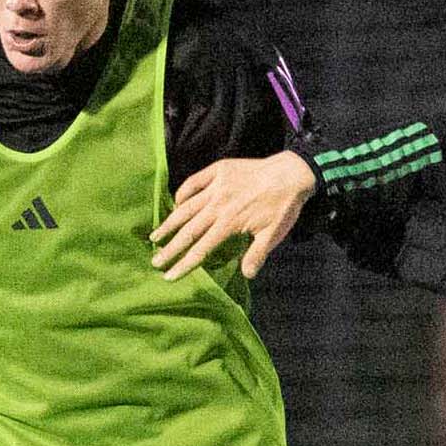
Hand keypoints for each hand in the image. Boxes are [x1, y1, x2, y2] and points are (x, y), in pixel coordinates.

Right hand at [151, 152, 317, 279]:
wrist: (291, 173)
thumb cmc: (284, 206)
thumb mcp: (273, 233)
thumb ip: (257, 254)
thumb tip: (246, 275)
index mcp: (230, 222)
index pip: (201, 248)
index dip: (184, 263)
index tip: (169, 275)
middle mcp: (218, 204)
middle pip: (188, 230)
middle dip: (170, 248)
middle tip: (155, 261)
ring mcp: (216, 186)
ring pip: (186, 207)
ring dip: (169, 222)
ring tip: (154, 236)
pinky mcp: (218, 170)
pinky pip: (194, 182)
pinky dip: (182, 193)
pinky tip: (175, 203)